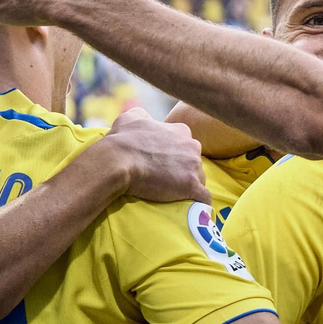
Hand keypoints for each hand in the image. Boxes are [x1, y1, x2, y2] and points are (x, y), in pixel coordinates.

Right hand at [94, 108, 210, 203]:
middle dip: (184, 171)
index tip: (165, 166)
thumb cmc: (122, 139)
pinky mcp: (192, 186)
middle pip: (195, 162)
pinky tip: (191, 207)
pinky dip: (198, 203)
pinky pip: (204, 197)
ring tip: (174, 195)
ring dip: (190, 186)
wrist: (118, 160)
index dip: (177, 157)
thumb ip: (142, 116)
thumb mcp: (130, 117)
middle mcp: (192, 146)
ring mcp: (194, 167)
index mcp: (182, 131)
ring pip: (199, 179)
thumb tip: (145, 120)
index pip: (187, 146)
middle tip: (167, 181)